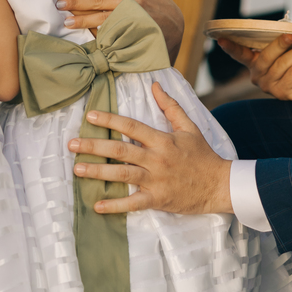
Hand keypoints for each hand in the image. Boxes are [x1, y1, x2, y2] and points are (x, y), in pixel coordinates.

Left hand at [60, 0, 184, 59]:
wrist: (174, 28)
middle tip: (59, 3)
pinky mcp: (130, 35)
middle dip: (77, 1)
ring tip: (66, 20)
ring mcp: (130, 20)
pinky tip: (83, 33)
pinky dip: (95, 33)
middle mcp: (132, 2)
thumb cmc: (161, 0)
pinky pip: (109, 34)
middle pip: (98, 0)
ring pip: (101, 19)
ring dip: (81, 20)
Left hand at [70, 82, 231, 214]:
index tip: (90, 117)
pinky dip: (115, 206)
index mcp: (162, 140)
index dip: (109, 120)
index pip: (131, 127)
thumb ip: (170, 106)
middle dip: (94, 146)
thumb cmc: (203, 155)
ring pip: (122, 175)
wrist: (219, 185)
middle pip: (120, 151)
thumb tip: (156, 85)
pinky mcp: (158, 199)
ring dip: (98, 172)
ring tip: (77, 169)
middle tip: (71, 144)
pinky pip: (133, 203)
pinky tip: (97, 205)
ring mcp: (156, 180)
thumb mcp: (189, 127)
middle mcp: (156, 159)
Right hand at [217, 34, 291, 100]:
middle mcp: (259, 76)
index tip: (221, 39)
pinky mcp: (284, 94)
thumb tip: (285, 28)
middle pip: (265, 58)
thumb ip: (283, 40)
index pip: (240, 54)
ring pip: (283, 64)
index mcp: (256, 62)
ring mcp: (270, 87)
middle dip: (279, 44)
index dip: (231, 47)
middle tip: (291, 34)